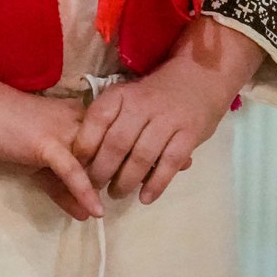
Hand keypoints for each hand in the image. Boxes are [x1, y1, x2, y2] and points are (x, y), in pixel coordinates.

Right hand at [0, 83, 102, 220]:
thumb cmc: (8, 129)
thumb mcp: (39, 163)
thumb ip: (62, 188)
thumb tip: (86, 215)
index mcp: (84, 119)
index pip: (109, 149)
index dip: (113, 171)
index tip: (117, 189)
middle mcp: (81, 121)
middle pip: (105, 158)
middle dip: (109, 181)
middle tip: (106, 203)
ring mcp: (65, 131)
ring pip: (92, 164)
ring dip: (99, 190)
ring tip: (99, 212)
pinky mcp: (48, 143)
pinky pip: (70, 169)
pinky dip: (83, 191)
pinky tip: (93, 210)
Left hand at [71, 21, 261, 203]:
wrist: (199, 78)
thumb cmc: (154, 95)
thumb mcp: (127, 97)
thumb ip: (109, 121)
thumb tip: (83, 158)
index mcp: (122, 93)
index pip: (97, 119)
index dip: (84, 146)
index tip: (77, 167)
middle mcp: (143, 104)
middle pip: (117, 143)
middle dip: (102, 171)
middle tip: (95, 187)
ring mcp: (168, 119)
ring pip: (142, 156)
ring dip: (126, 181)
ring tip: (117, 194)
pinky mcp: (189, 133)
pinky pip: (170, 163)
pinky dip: (156, 184)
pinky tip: (145, 198)